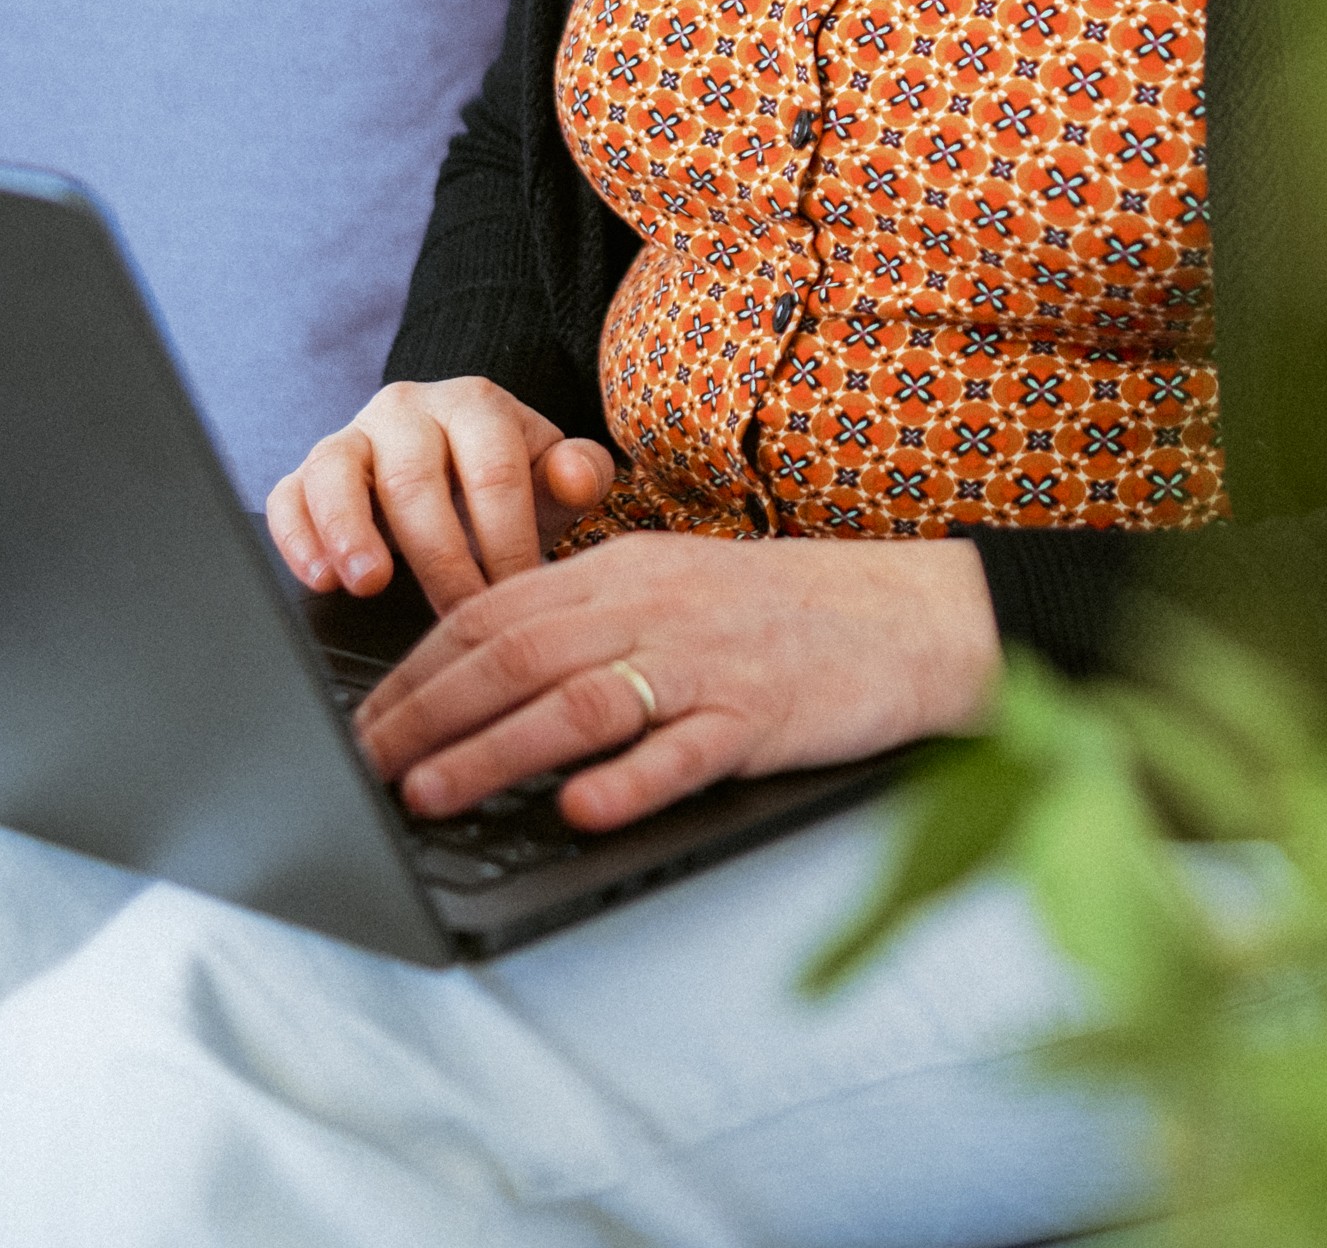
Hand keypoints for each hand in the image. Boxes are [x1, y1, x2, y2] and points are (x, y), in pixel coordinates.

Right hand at [266, 378, 616, 613]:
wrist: (452, 466)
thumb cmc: (508, 483)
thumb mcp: (553, 476)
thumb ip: (579, 473)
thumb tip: (578, 476)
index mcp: (477, 404)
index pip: (492, 470)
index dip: (506, 538)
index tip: (516, 598)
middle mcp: (408, 409)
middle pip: (414, 477)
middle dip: (437, 555)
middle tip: (455, 615)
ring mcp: (352, 436)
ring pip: (336, 471)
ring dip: (350, 531)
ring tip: (367, 583)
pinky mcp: (307, 471)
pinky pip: (289, 494)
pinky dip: (297, 535)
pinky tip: (318, 578)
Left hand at [353, 531, 1001, 827]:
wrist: (912, 613)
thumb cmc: (783, 611)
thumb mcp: (673, 588)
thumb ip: (586, 620)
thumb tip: (481, 672)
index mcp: (623, 570)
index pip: (493, 613)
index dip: (416, 668)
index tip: (362, 720)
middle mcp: (653, 605)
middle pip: (515, 655)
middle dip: (424, 714)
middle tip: (361, 766)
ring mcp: (706, 661)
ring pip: (578, 700)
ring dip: (491, 751)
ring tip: (426, 795)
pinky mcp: (759, 715)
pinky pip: (683, 750)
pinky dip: (626, 781)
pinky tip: (580, 809)